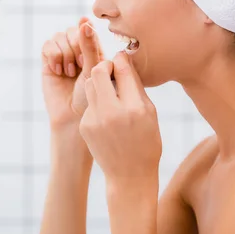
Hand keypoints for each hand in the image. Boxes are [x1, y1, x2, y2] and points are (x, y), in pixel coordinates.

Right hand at [41, 17, 104, 156]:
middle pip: (72, 30)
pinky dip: (53, 56)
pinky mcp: (48, 62)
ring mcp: (63, 55)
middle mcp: (77, 50)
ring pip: (59, 36)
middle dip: (75, 47)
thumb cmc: (90, 97)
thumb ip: (90, 45)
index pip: (87, 29)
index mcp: (94, 50)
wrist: (73, 117)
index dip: (86, 38)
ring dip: (65, 53)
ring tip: (69, 72)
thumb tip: (84, 20)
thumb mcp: (93, 69)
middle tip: (79, 66)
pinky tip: (59, 72)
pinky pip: (48, 45)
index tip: (86, 57)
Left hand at [79, 52, 161, 185]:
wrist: (129, 175)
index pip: (122, 69)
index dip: (121, 59)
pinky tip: (106, 115)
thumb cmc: (146, 141)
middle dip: (105, 65)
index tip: (121, 58)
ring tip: (109, 91)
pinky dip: (97, 102)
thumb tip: (125, 62)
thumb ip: (136, 87)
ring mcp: (95, 120)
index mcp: (134, 108)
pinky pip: (88, 103)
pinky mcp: (84, 126)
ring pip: (89, 84)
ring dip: (98, 82)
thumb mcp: (150, 113)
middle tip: (111, 70)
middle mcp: (112, 112)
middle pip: (98, 71)